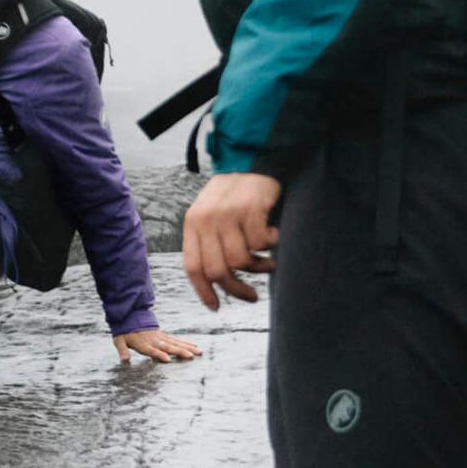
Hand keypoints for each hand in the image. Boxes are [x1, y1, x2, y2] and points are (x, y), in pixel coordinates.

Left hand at [114, 328, 202, 364]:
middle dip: (180, 352)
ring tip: (199, 352)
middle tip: (191, 356)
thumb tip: (124, 360)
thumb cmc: (124, 332)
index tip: (167, 359)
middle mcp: (155, 340)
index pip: (152, 350)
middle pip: (168, 346)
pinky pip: (177, 340)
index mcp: (143, 343)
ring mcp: (161, 337)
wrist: (130, 316)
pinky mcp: (165, 336)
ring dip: (188, 348)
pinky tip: (195, 347)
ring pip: (176, 343)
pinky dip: (186, 343)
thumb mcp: (119, 341)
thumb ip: (122, 350)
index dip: (159, 354)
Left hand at [180, 173, 280, 309]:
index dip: (204, 291)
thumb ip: (209, 243)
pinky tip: (273, 236)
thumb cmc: (235, 197)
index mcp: (193, 223)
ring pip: (240, 260)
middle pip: (217, 270)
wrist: (256, 161)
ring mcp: (228, 212)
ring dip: (258, 268)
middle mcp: (206, 218)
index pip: (193, 266)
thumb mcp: (212, 215)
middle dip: (236, 289)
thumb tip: (216, 282)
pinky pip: (261, 243)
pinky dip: (270, 246)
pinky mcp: (250, 207)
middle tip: (251, 296)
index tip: (216, 307)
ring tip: (268, 264)